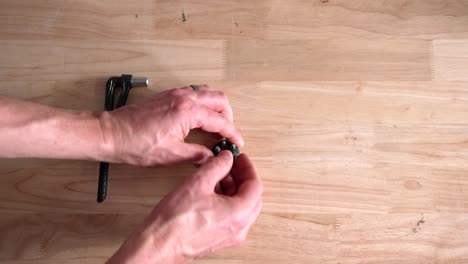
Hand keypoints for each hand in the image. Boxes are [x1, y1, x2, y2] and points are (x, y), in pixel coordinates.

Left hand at [99, 85, 243, 165]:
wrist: (111, 134)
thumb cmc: (136, 145)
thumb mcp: (171, 155)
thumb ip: (197, 155)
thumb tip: (211, 157)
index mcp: (187, 112)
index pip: (220, 121)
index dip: (232, 133)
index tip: (238, 143)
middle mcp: (183, 98)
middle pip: (218, 99)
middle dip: (227, 116)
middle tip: (227, 133)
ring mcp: (174, 94)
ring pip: (206, 92)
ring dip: (215, 107)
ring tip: (215, 125)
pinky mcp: (166, 95)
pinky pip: (193, 92)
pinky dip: (202, 102)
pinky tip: (198, 117)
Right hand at [107, 152, 262, 263]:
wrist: (158, 245)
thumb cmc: (174, 221)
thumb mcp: (198, 183)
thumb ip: (217, 166)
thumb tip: (226, 158)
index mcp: (239, 214)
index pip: (255, 185)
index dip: (248, 167)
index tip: (240, 158)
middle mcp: (239, 228)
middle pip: (252, 197)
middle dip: (242, 178)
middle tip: (231, 164)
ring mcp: (230, 236)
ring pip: (242, 207)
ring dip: (233, 188)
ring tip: (218, 174)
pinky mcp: (219, 239)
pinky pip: (232, 216)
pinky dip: (227, 201)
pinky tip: (212, 190)